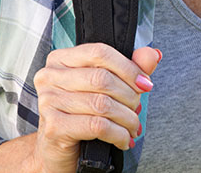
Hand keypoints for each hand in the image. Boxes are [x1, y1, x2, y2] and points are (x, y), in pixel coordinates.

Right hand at [30, 44, 161, 172]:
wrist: (57, 148)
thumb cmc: (80, 112)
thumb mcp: (105, 86)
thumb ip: (129, 67)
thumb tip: (152, 55)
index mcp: (61, 58)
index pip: (100, 52)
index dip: (128, 68)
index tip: (144, 83)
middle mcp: (50, 76)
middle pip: (103, 78)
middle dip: (129, 95)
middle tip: (137, 108)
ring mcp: (49, 101)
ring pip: (102, 104)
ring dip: (127, 118)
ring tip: (133, 125)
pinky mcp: (54, 127)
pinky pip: (97, 125)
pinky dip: (118, 133)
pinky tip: (123, 139)